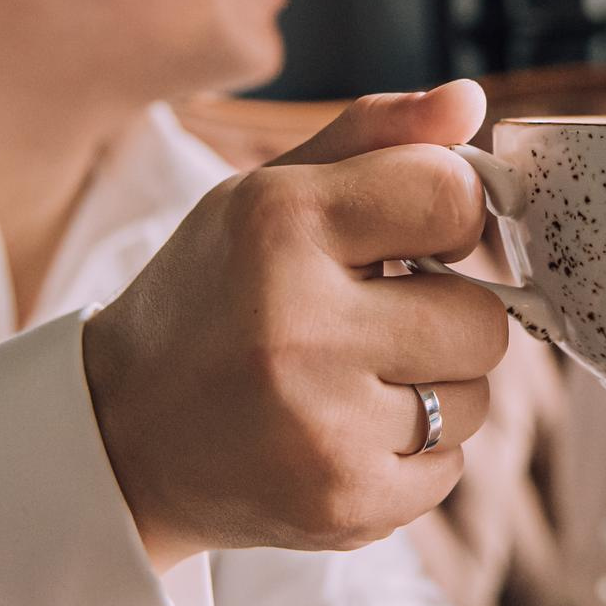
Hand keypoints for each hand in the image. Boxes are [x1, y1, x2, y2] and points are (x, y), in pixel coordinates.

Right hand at [82, 81, 509, 567]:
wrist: (122, 436)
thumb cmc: (211, 298)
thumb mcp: (267, 195)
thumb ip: (373, 137)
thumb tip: (471, 101)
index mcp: (281, 224)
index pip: (452, 199)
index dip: (449, 217)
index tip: (413, 238)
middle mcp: (301, 326)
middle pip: (483, 317)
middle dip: (443, 316)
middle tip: (373, 321)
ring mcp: (323, 426)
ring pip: (474, 399)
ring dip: (430, 389)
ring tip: (348, 381)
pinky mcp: (343, 504)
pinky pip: (449, 469)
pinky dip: (410, 456)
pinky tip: (341, 434)